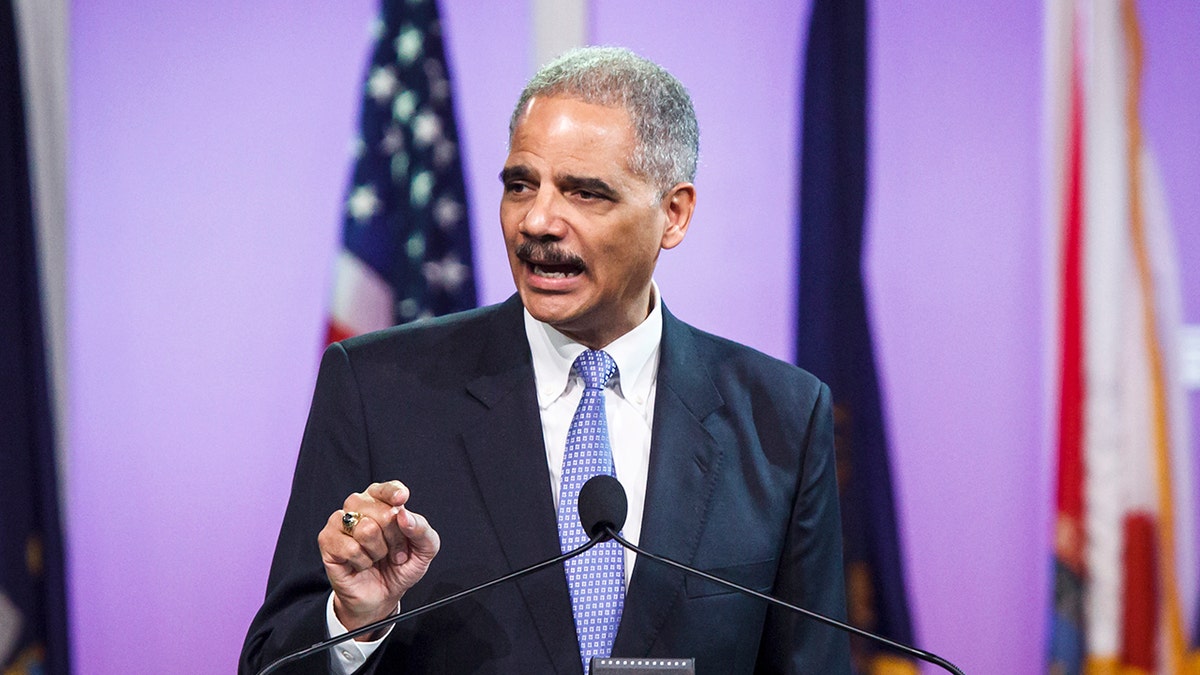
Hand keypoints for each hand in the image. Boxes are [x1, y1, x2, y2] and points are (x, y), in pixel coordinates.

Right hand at [317, 481, 439, 636]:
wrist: (381, 596)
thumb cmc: (400, 567)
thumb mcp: (424, 550)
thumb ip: (422, 529)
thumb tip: (404, 515)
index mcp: (382, 501)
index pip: (387, 489)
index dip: (394, 492)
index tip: (402, 499)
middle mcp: (359, 506)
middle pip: (382, 512)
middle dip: (395, 539)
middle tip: (394, 552)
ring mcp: (340, 522)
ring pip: (366, 529)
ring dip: (378, 551)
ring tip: (377, 557)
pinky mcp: (327, 540)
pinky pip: (351, 548)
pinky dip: (362, 562)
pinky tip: (361, 564)